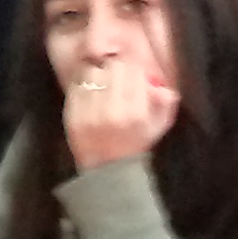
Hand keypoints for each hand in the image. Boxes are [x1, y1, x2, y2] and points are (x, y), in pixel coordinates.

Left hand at [63, 56, 180, 172]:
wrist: (106, 171)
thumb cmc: (136, 146)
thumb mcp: (159, 128)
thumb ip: (166, 104)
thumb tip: (160, 86)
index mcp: (135, 113)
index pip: (133, 70)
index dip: (134, 71)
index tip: (134, 77)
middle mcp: (111, 110)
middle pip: (113, 67)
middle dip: (118, 71)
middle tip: (118, 80)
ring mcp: (88, 112)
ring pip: (94, 72)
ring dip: (100, 75)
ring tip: (103, 86)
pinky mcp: (72, 114)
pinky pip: (77, 85)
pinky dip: (84, 85)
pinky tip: (90, 93)